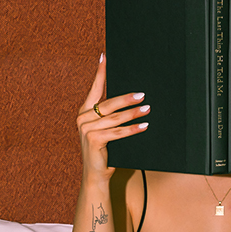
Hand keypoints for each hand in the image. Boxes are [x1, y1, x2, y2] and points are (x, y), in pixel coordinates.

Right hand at [77, 54, 149, 183]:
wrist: (96, 175)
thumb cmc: (105, 151)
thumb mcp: (107, 130)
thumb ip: (112, 116)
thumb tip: (133, 100)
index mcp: (85, 112)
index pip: (95, 88)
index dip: (100, 72)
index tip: (105, 57)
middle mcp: (83, 118)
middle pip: (108, 103)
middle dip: (127, 98)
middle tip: (143, 94)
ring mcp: (87, 129)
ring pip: (114, 117)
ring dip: (133, 113)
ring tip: (147, 109)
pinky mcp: (94, 140)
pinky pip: (117, 132)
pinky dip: (132, 129)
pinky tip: (143, 126)